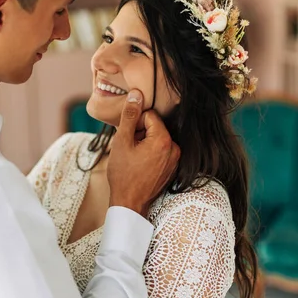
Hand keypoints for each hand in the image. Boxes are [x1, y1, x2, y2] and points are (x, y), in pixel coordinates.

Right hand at [108, 90, 179, 215]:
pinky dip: (149, 153)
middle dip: (140, 133)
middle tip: (129, 149)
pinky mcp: (172, 168)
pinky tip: (140, 165)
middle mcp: (174, 148)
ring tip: (133, 158)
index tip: (128, 138)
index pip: (149, 115)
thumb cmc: (123, 174)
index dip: (135, 123)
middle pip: (155, 126)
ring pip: (156, 139)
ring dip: (144, 143)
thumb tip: (136, 94)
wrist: (129, 203)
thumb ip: (130, 116)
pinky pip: (160, 151)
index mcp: (164, 140)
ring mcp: (175, 159)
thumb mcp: (122, 141)